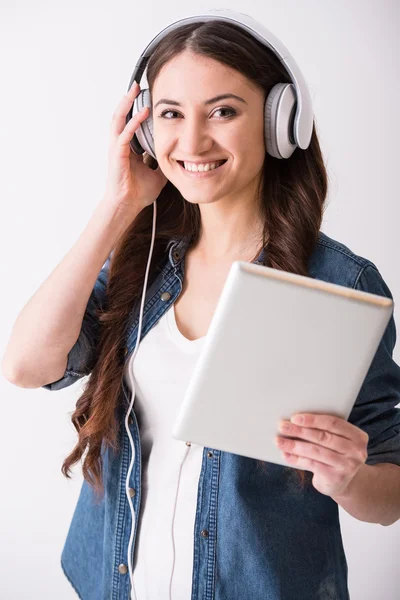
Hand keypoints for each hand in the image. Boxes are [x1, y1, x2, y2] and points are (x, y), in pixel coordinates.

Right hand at [104, 81, 167, 217]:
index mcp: (130, 149)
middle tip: (137, 85)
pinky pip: (123, 135)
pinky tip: (140, 114)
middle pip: (123, 116)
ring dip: (126, 105)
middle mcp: (121, 145)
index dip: (138, 110)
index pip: (133, 123)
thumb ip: (165, 163)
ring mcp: (117, 149)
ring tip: (134, 91)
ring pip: (119, 120)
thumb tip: (180, 158)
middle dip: (129, 100)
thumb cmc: (138, 192)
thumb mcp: (159, 174)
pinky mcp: (117, 155)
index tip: (149, 98)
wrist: (128, 206)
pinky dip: (132, 123)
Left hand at [275, 413, 368, 496]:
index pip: (333, 423)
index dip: (313, 420)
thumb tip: (294, 420)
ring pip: (315, 451)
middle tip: (282, 426)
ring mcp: (348, 466)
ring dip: (294, 445)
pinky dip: (297, 459)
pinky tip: (286, 454)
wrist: (343, 482)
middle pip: (323, 437)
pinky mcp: (336, 478)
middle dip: (300, 431)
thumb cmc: (335, 454)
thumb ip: (323, 430)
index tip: (294, 417)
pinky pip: (312, 465)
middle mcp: (356, 451)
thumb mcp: (336, 440)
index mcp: (358, 436)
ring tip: (279, 441)